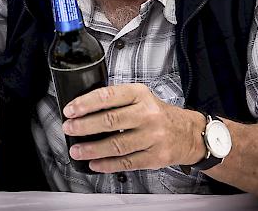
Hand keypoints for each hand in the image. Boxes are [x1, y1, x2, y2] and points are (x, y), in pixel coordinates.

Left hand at [62, 83, 205, 172]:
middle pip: (110, 120)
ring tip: (77, 150)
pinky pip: (127, 162)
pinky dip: (107, 164)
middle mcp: (147, 114)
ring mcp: (153, 136)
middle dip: (85, 126)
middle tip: (69, 129)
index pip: (108, 96)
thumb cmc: (157, 113)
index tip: (70, 110)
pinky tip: (94, 163)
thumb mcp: (139, 97)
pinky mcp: (155, 156)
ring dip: (92, 149)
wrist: (187, 132)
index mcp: (139, 94)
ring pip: (117, 144)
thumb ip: (115, 100)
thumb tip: (82, 110)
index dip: (86, 103)